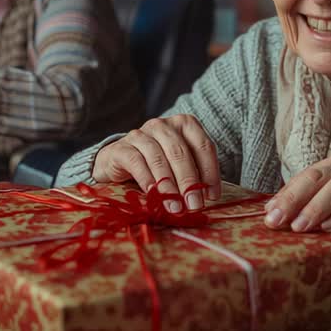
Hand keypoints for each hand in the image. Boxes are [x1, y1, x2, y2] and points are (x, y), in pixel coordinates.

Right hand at [92, 115, 220, 210]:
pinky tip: (153, 194)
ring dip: (169, 185)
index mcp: (183, 125)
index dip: (210, 172)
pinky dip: (147, 180)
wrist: (117, 164)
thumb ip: (193, 176)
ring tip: (175, 206)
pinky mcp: (121, 147)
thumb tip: (206, 198)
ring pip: (158, 157)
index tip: (212, 196)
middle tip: (194, 205)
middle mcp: (162, 125)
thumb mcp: (178, 169)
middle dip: (189, 181)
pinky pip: (136, 162)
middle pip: (180, 152)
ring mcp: (140, 134)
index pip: (203, 146)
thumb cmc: (155, 168)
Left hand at [264, 153, 330, 235]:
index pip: (307, 175)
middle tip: (278, 221)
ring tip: (300, 227)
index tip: (268, 214)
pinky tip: (330, 228)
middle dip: (295, 199)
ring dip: (317, 208)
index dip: (286, 194)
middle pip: (320, 178)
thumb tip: (272, 210)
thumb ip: (311, 202)